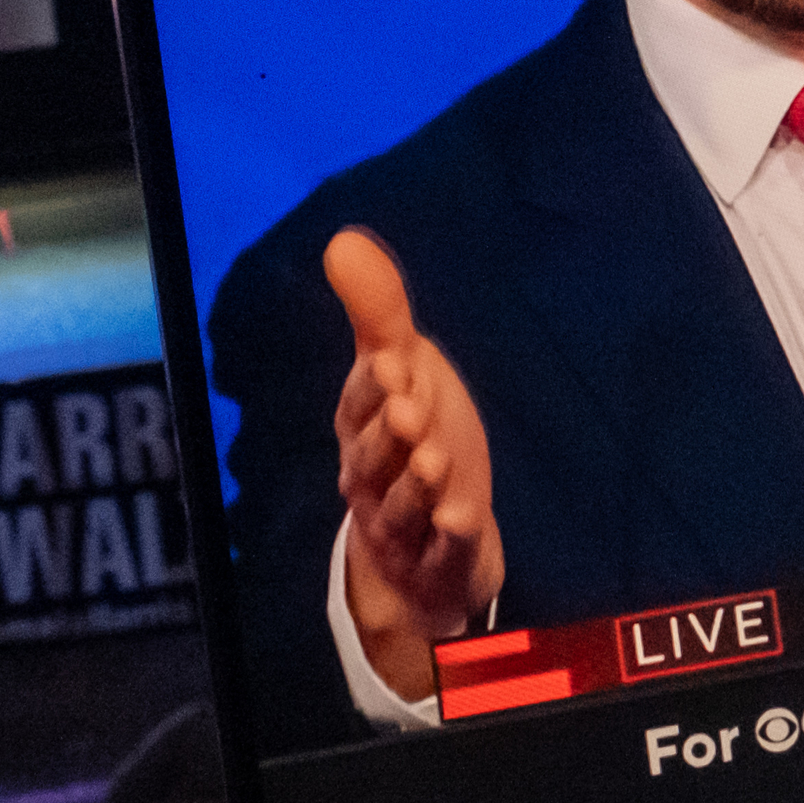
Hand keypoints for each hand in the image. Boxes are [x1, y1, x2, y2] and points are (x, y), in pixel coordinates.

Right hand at [327, 228, 501, 703]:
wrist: (429, 545)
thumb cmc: (414, 441)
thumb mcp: (403, 373)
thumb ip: (377, 312)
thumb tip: (343, 239)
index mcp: (362, 427)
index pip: (359, 404)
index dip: (373, 387)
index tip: (391, 362)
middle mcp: (373, 479)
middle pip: (374, 458)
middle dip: (389, 434)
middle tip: (409, 409)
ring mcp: (403, 528)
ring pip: (404, 507)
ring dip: (416, 486)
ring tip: (433, 462)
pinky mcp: (438, 563)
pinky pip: (440, 554)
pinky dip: (448, 540)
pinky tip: (460, 521)